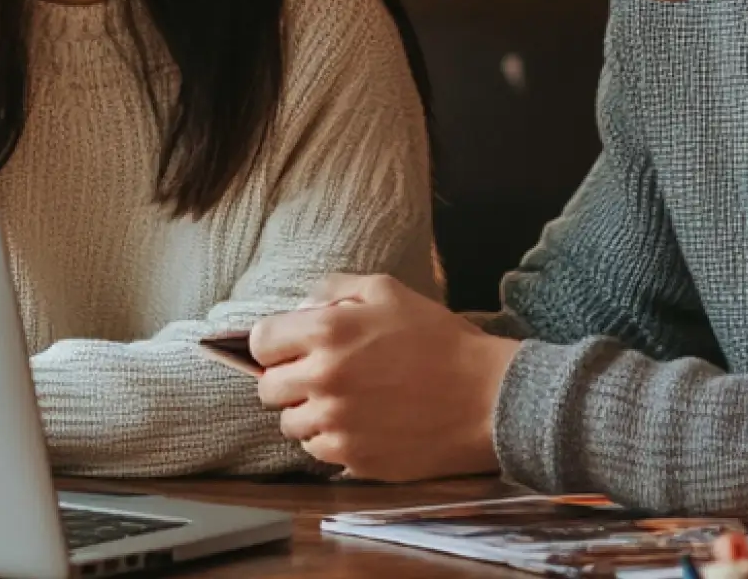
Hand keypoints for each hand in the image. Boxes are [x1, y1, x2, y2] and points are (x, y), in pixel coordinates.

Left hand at [249, 274, 521, 481]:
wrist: (487, 397)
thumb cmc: (440, 340)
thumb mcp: (388, 291)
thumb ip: (333, 290)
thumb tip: (298, 309)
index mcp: (326, 332)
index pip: (260, 343)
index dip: (275, 344)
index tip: (292, 348)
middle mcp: (323, 380)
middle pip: (268, 388)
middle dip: (288, 380)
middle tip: (321, 376)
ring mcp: (336, 424)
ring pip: (290, 425)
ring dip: (308, 413)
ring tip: (344, 403)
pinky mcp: (352, 458)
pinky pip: (316, 452)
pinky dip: (330, 440)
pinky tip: (360, 425)